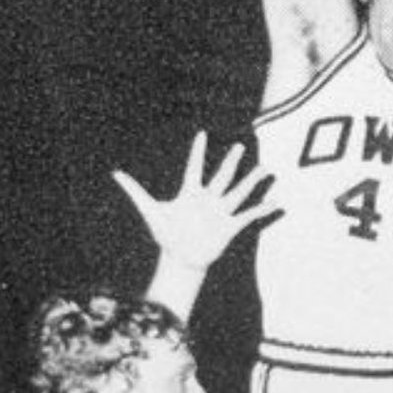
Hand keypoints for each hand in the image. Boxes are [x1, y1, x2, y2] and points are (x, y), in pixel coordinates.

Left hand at [112, 131, 279, 272]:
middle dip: (231, 162)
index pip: (194, 167)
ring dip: (252, 181)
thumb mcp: (149, 210)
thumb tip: (115, 173)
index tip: (201, 134)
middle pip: (222, 176)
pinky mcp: (230, 226)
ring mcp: (220, 212)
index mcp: (190, 193)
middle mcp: (208, 200)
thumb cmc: (166, 235)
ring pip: (239, 192)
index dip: (197, 151)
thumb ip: (135, 190)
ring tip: (266, 168)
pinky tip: (277, 202)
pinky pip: (249, 215)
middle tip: (241, 146)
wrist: (181, 259)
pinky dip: (264, 209)